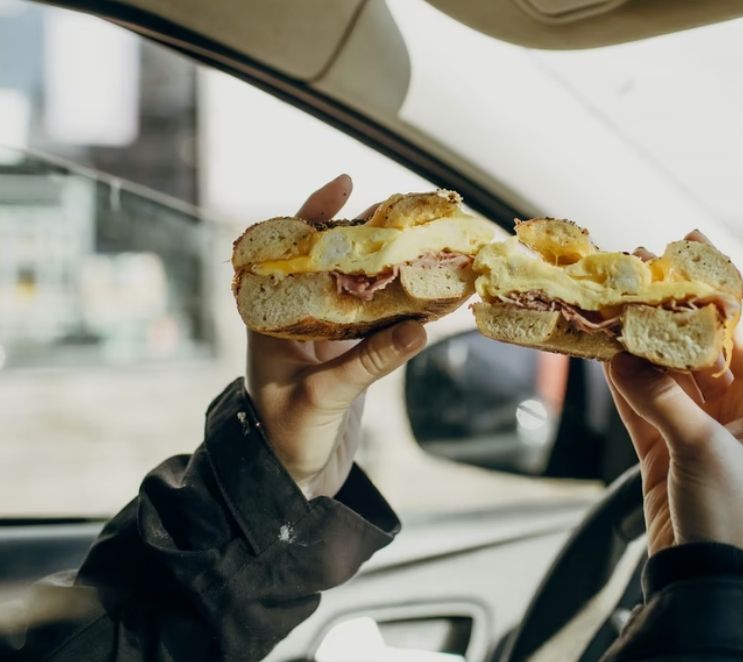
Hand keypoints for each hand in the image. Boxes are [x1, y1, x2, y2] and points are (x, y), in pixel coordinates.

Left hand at [244, 175, 426, 495]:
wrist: (288, 482)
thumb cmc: (285, 438)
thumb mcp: (323, 397)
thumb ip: (369, 362)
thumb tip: (421, 329)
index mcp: (270, 318)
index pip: (290, 251)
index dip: (315, 213)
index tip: (346, 182)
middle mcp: (296, 319)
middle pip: (332, 262)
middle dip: (367, 236)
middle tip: (404, 212)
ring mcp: (325, 337)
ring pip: (360, 291)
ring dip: (390, 271)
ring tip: (424, 244)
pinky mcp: (349, 358)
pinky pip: (379, 324)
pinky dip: (403, 309)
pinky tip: (431, 296)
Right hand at [604, 234, 742, 564]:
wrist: (716, 584)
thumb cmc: (735, 519)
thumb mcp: (704, 452)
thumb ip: (662, 400)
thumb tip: (620, 355)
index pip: (741, 329)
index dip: (715, 288)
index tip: (689, 248)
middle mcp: (732, 411)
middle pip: (696, 346)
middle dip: (667, 310)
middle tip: (637, 269)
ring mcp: (695, 430)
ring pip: (662, 373)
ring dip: (637, 342)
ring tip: (611, 303)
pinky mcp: (663, 452)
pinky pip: (640, 405)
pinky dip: (621, 381)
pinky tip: (603, 352)